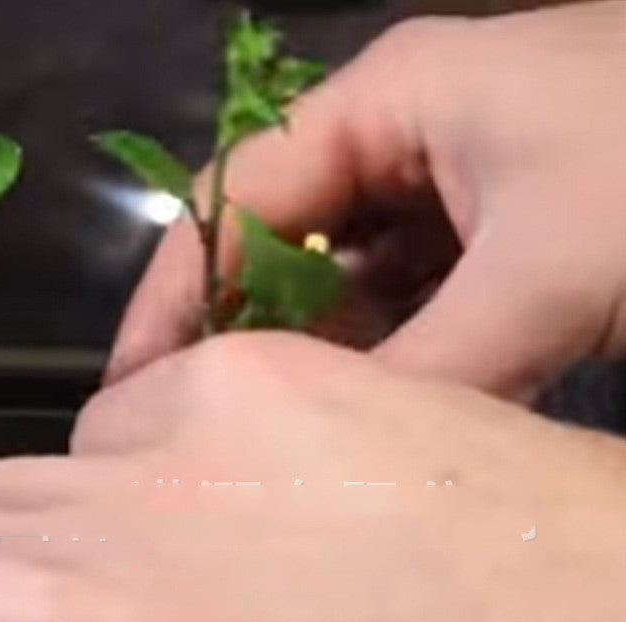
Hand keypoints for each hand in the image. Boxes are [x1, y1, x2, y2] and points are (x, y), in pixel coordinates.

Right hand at [105, 1, 625, 400]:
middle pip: (280, 246)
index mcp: (389, 102)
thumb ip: (428, 368)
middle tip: (201, 439)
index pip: (234, 198)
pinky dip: (389, 364)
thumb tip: (338, 462)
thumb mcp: (546, 268)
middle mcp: (404, 139)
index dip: (173, 297)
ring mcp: (452, 193)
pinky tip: (369, 424)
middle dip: (238, 340)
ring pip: (345, 287)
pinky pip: (411, 308)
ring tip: (275, 448)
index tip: (131, 392)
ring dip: (317, 363)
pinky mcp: (498, 242)